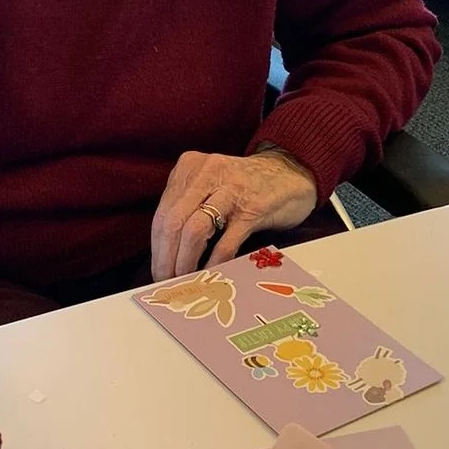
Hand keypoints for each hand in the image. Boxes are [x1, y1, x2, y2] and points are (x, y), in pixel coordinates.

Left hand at [150, 146, 317, 278]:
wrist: (291, 172)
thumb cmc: (246, 184)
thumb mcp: (210, 185)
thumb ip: (189, 208)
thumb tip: (167, 251)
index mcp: (191, 167)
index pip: (162, 213)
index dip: (157, 247)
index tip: (157, 270)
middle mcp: (207, 174)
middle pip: (173, 222)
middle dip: (166, 258)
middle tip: (167, 281)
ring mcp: (231, 191)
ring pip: (194, 231)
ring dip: (185, 262)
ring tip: (185, 281)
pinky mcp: (253, 208)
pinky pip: (226, 242)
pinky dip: (214, 263)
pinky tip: (210, 275)